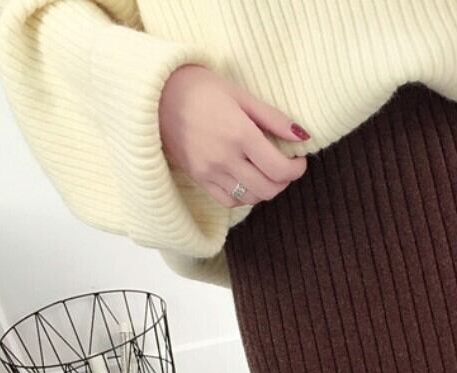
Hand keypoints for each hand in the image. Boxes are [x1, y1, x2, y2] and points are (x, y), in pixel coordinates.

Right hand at [159, 63, 308, 207]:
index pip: (279, 169)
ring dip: (264, 189)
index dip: (297, 169)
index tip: (299, 160)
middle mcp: (224, 158)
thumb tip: (302, 136)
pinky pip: (228, 201)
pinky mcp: (197, 178)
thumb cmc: (200, 88)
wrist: (154, 92)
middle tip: (285, 167)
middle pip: (268, 189)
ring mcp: (209, 171)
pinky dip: (242, 197)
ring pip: (250, 198)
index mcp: (239, 134)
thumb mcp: (240, 95)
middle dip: (284, 181)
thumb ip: (273, 119)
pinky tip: (245, 180)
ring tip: (265, 172)